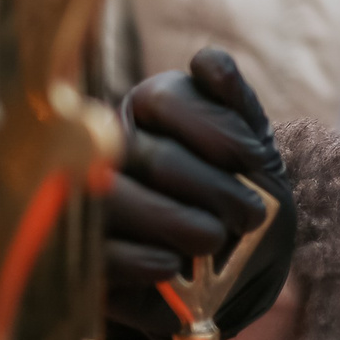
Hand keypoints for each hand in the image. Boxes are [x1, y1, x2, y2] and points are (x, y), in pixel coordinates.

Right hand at [105, 47, 295, 339]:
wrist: (233, 277)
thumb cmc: (239, 201)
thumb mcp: (252, 155)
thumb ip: (236, 105)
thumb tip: (208, 62)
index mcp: (150, 109)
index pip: (166, 97)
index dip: (217, 129)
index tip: (255, 160)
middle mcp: (110, 146)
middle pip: (147, 153)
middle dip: (211, 186)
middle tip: (251, 214)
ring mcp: (89, 200)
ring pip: (113, 199)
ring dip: (175, 222)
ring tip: (216, 239)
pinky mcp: (84, 256)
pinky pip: (100, 254)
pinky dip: (142, 260)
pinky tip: (174, 266)